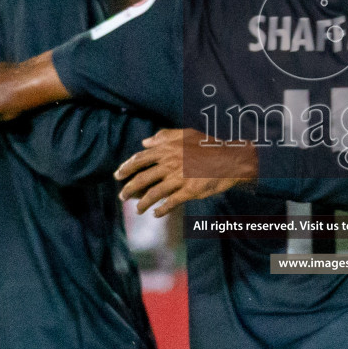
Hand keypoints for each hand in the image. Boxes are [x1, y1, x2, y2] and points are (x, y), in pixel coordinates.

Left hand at [115, 129, 254, 217]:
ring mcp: (179, 178)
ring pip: (153, 193)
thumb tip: (145, 142)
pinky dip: (161, 210)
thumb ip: (164, 136)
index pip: (140, 159)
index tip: (118, 175)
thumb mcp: (186, 134)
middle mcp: (170, 164)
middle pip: (142, 179)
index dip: (126, 168)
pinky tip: (156, 214)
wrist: (230, 159)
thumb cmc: (208, 146)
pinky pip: (170, 203)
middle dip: (129, 189)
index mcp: (167, 150)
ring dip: (142, 203)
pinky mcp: (189, 191)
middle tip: (122, 196)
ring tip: (138, 210)